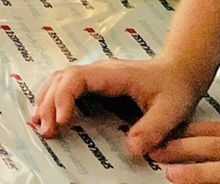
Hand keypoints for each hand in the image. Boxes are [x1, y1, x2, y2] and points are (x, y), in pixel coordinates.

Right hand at [30, 56, 206, 161]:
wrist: (181, 70)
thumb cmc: (176, 86)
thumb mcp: (171, 111)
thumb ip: (152, 129)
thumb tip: (130, 150)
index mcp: (113, 74)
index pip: (77, 78)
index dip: (64, 98)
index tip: (62, 121)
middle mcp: (99, 71)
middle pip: (61, 79)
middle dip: (49, 104)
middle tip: (44, 131)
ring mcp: (96, 76)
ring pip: (60, 81)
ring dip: (47, 100)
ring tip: (39, 124)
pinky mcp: (97, 84)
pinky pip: (68, 87)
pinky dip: (54, 99)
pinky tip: (49, 115)